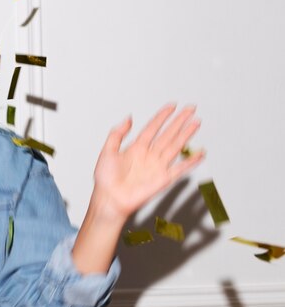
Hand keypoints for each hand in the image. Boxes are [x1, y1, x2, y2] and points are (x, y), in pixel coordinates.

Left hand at [91, 104, 204, 222]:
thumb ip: (117, 134)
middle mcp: (149, 155)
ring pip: (176, 146)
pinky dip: (191, 161)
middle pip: (168, 134)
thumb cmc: (105, 179)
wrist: (110, 199)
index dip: (162, 117)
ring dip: (186, 134)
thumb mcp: (107, 151)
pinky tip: (200, 153)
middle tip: (190, 109)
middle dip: (179, 121)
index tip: (172, 106)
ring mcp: (157, 166)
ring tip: (196, 122)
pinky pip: (180, 168)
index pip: (152, 128)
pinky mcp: (163, 178)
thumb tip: (128, 118)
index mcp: (136, 148)